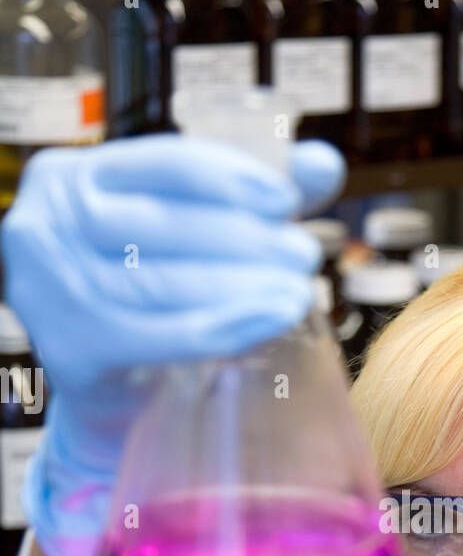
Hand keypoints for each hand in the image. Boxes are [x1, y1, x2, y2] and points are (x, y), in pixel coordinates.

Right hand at [0, 133, 345, 555]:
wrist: (112, 392)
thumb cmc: (153, 298)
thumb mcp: (192, 234)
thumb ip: (253, 197)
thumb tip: (324, 164)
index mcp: (71, 177)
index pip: (162, 163)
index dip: (231, 178)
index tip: (288, 200)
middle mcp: (44, 225)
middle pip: (162, 223)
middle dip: (244, 238)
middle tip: (303, 255)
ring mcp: (47, 289)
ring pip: (160, 281)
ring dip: (240, 285)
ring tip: (296, 293)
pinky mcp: (67, 349)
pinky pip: (158, 335)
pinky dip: (221, 328)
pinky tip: (268, 322)